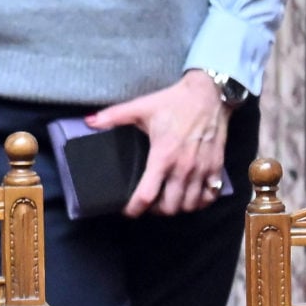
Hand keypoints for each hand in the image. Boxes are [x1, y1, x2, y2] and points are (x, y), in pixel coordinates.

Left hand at [91, 71, 228, 216]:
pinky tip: (190, 197)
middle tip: (147, 203)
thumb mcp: (141, 107)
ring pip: (190, 205)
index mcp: (162, 156)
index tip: (127, 211)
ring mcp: (202, 169)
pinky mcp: (217, 167)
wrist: (210, 94)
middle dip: (155, 210)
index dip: (134, 208)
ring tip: (166, 201)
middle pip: (169, 207)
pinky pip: (210, 196)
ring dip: (177, 208)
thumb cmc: (174, 102)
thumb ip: (113, 116)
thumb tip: (89, 122)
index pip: (146, 195)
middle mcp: (183, 168)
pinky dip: (200, 202)